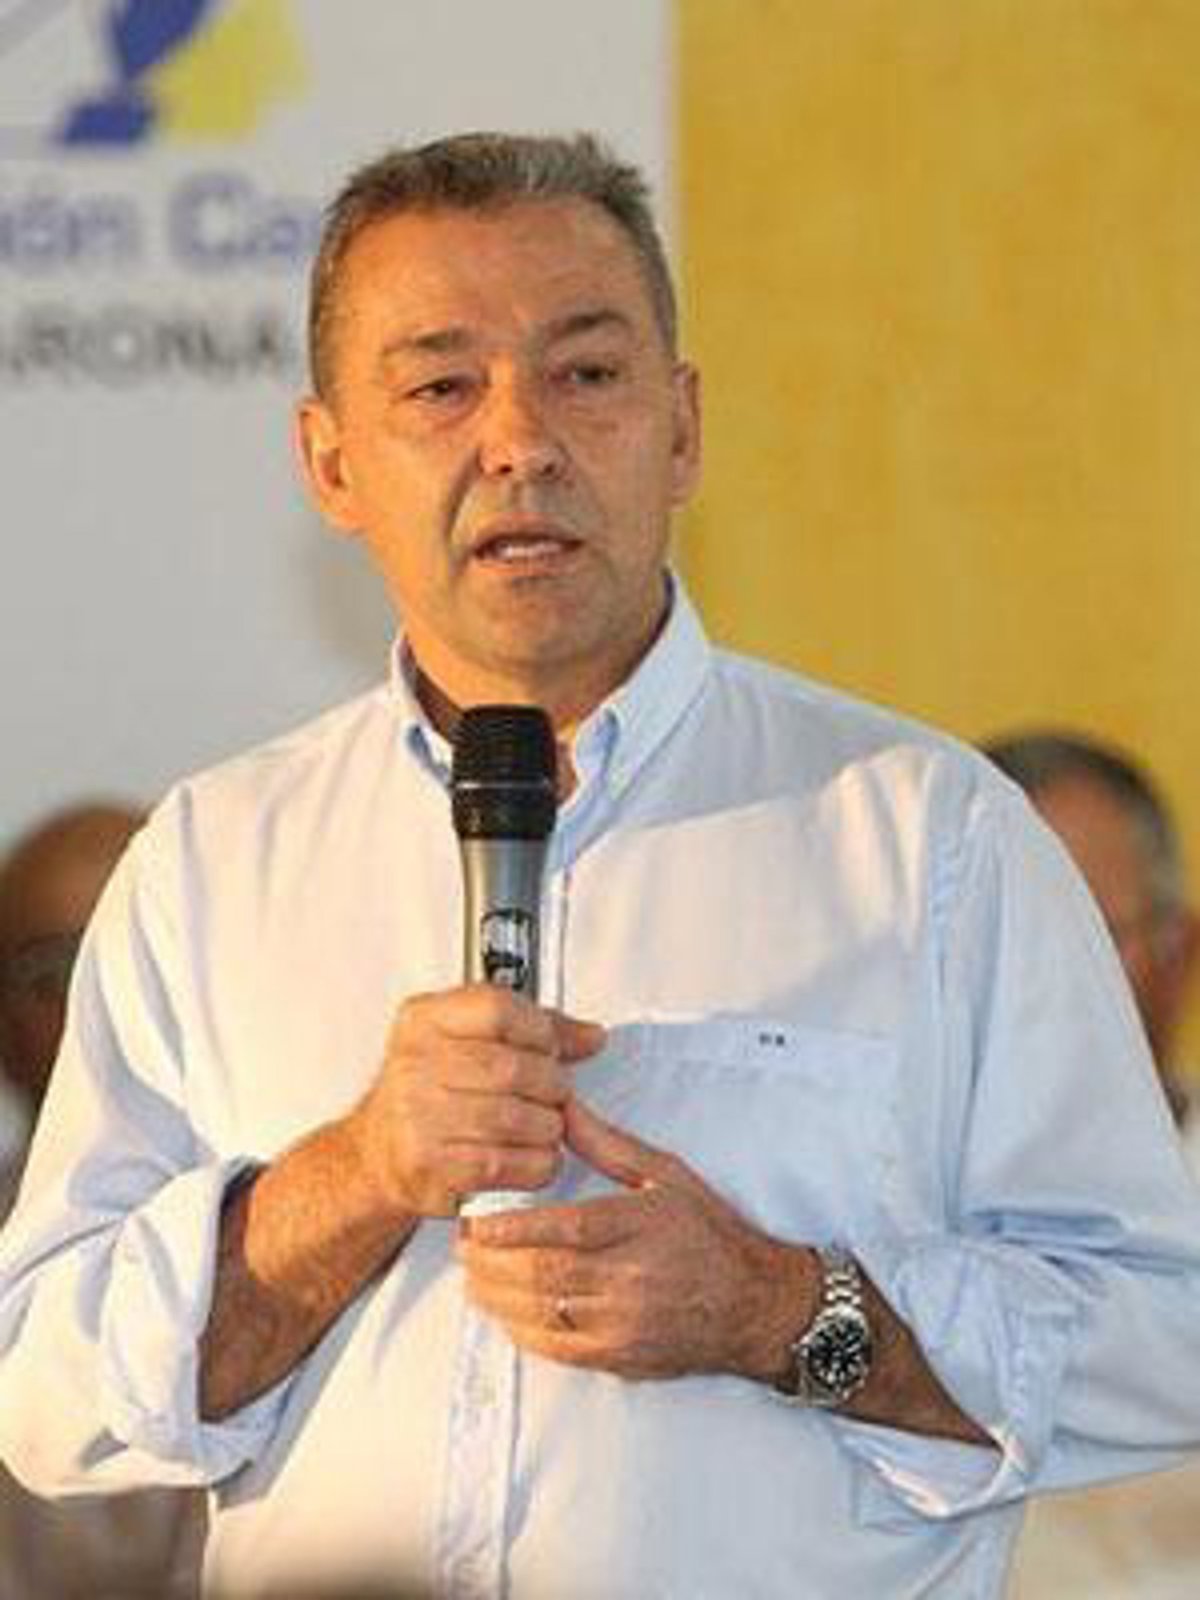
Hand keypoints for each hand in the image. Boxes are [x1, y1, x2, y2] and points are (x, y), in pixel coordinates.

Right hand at [345, 985, 604, 1219]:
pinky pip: (508, 1164)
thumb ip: (531, 1028)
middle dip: (551, 1084)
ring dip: (547, 1127)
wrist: (378, 1153)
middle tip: (554, 1094)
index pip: (497, 1008)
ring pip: (517, 1118)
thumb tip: (591, 1036)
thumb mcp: (468, 1040)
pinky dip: (535, 1163)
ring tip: (542, 1125)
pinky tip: (530, 1155)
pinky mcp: (430, 1167)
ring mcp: (417, 1117)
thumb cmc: (430, 1092)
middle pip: (514, 1067)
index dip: (539, 1029)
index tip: (550, 1047)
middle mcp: (414, 1064)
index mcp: (424, 1020)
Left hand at [457, 1097, 816, 1381]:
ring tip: (473, 1278)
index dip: (511, 1229)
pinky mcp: (621, 1357)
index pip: (563, 1230)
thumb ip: (608, 1144)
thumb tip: (562, 1109)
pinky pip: (558, 1350)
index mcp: (639, 1227)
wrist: (757, 1305)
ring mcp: (624, 1324)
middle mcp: (630, 1279)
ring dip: (496, 1298)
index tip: (474, 1223)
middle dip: (490, 1264)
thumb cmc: (712, 1235)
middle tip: (463, 1248)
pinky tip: (505, 1313)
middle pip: (542, 1275)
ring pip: (542, 1315)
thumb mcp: (667, 1174)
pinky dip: (522, 1332)